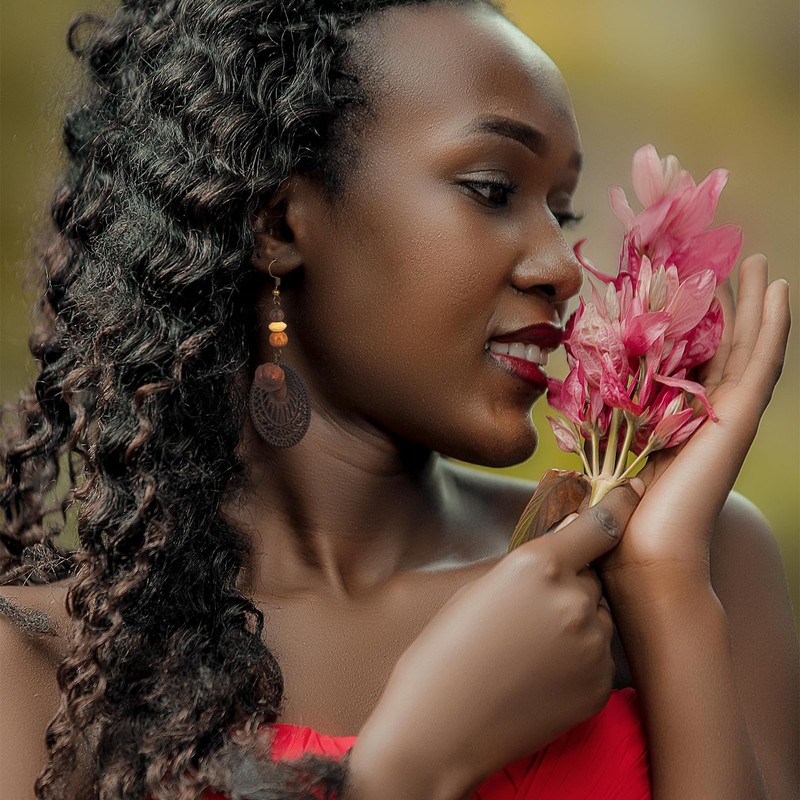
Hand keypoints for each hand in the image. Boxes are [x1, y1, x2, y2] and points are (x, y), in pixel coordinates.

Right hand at [347, 485, 641, 799]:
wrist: (439, 728)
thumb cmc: (444, 652)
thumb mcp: (479, 589)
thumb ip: (529, 565)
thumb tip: (563, 549)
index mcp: (537, 565)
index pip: (599, 523)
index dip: (618, 505)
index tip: (632, 492)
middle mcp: (574, 599)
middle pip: (590, 578)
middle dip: (571, 586)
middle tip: (531, 614)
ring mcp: (592, 646)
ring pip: (597, 618)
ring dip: (575, 624)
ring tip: (530, 652)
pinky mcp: (599, 687)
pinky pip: (599, 659)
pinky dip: (578, 662)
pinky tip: (540, 677)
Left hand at [601, 254, 790, 585]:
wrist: (642, 552)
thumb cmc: (616, 511)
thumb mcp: (604, 449)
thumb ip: (603, 419)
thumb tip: (578, 395)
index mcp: (675, 419)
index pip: (688, 360)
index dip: (688, 323)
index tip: (681, 286)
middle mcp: (706, 413)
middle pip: (722, 347)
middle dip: (725, 305)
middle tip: (727, 262)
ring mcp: (728, 415)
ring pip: (749, 346)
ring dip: (755, 303)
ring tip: (756, 263)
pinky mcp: (740, 417)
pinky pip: (762, 359)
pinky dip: (772, 324)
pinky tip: (777, 290)